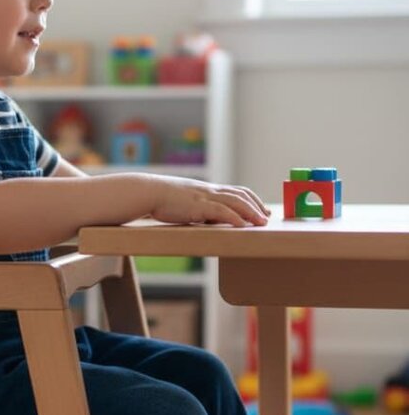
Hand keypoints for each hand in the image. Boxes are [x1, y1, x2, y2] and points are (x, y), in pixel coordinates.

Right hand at [149, 177, 270, 227]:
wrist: (148, 192)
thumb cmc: (161, 199)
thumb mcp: (184, 203)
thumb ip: (197, 209)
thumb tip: (205, 219)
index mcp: (207, 189)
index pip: (236, 191)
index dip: (251, 199)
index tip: (260, 209)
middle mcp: (210, 190)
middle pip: (241, 195)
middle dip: (256, 206)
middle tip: (267, 217)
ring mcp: (205, 197)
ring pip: (236, 202)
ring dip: (251, 212)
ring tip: (262, 223)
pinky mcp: (199, 205)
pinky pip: (222, 211)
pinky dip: (235, 218)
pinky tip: (243, 225)